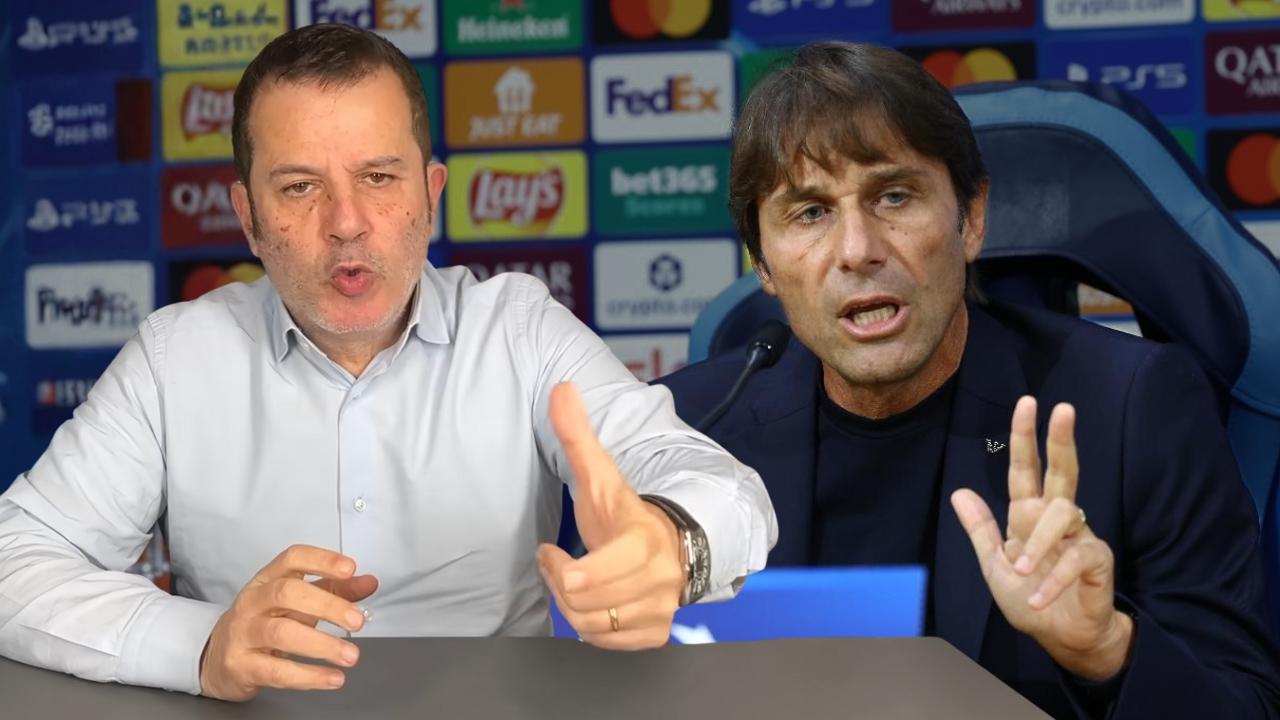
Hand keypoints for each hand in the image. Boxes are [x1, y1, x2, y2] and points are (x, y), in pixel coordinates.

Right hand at [199, 545, 378, 700]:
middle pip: (287, 593)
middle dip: (327, 605)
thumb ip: (334, 590)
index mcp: (267, 579)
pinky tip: (333, 678)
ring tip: (351, 655)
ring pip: (281, 633)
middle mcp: (252, 602)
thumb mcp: (297, 602)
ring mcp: (243, 633)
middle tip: (358, 621)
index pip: (292, 559)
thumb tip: (369, 582)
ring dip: (322, 645)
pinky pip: (276, 670)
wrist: (217, 658)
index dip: (321, 560)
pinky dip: (308, 676)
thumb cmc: (264, 622)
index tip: (350, 569)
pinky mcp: (241, 665)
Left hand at [537, 382, 685, 649]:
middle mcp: (657, 580)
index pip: (597, 572)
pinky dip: (591, 629)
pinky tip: (593, 602)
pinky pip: (607, 645)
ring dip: (571, 606)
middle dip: (560, 583)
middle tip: (557, 564)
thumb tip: (562, 388)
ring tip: (573, 581)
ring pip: (592, 627)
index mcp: (643, 541)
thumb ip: (578, 434)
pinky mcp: (655, 634)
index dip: (562, 571)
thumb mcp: (600, 476)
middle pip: (583, 603)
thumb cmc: (627, 514)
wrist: (675, 544)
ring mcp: (658, 610)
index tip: (549, 552)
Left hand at [951, 396, 1132, 680]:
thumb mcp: (994, 565)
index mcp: (1029, 517)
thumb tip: (961, 491)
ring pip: (1064, 513)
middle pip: (1062, 471)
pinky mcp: (1097, 561)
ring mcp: (1080, 537)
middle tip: (1062, 409)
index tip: (1028, 403)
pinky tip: (1038, 598)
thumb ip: (981, 530)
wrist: (1061, 638)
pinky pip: (1076, 558)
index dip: (1025, 438)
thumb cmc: (1030, 599)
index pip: (1026, 470)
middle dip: (1060, 440)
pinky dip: (1052, 579)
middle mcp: (1056, 520)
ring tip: (1020, 570)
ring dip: (1038, 544)